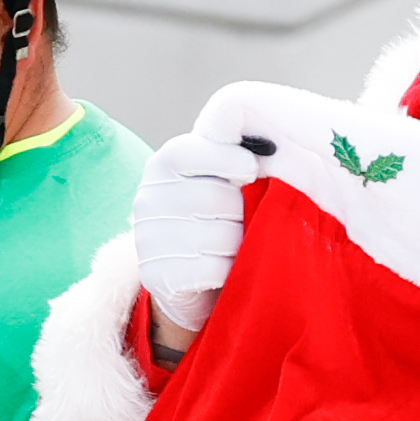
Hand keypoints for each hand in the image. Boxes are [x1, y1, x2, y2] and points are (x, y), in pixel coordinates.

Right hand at [132, 124, 255, 344]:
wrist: (177, 273)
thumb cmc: (207, 215)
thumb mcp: (213, 176)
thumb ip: (233, 155)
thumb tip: (271, 144)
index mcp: (163, 165)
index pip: (197, 153)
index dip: (234, 161)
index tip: (250, 170)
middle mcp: (149, 199)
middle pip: (222, 199)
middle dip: (239, 212)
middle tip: (232, 218)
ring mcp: (150, 239)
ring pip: (224, 237)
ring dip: (236, 245)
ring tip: (224, 246)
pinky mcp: (158, 276)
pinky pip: (216, 270)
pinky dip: (226, 271)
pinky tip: (214, 268)